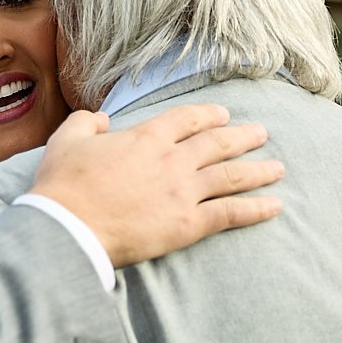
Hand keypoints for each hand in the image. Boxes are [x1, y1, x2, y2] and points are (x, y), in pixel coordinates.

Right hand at [29, 105, 282, 268]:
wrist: (68, 227)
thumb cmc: (63, 185)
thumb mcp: (67, 140)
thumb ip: (87, 123)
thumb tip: (102, 119)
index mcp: (146, 137)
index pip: (186, 119)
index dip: (207, 115)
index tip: (222, 115)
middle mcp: (172, 160)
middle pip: (218, 144)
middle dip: (243, 137)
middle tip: (261, 134)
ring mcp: (184, 193)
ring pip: (231, 176)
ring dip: (258, 170)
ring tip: (278, 168)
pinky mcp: (188, 225)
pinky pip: (230, 214)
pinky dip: (256, 209)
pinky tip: (275, 206)